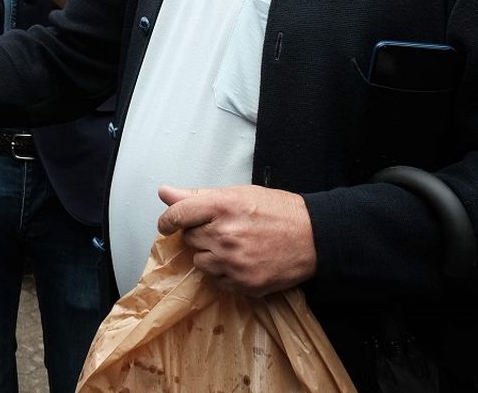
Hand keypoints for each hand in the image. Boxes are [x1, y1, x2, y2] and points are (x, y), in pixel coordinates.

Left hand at [156, 184, 316, 295]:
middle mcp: (224, 235)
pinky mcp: (244, 284)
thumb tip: (164, 193)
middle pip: (189, 239)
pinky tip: (243, 260)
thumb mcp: (237, 193)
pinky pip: (218, 280)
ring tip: (234, 246)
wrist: (314, 237)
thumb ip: (197, 195)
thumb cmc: (277, 211)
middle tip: (223, 229)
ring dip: (210, 255)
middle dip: (200, 234)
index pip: (177, 215)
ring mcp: (234, 262)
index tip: (166, 226)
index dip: (167, 221)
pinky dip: (225, 273)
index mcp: (222, 206)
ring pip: (200, 262)